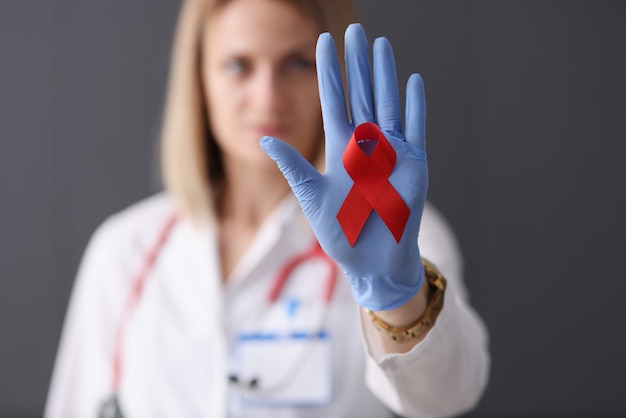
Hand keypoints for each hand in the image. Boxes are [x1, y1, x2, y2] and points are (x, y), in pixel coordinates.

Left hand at [261, 24, 427, 310]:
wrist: (373, 262)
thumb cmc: (342, 234)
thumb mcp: (311, 197)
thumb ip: (292, 165)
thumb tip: (263, 137)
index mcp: (340, 149)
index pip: (334, 100)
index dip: (329, 73)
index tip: (323, 42)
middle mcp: (366, 145)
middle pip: (362, 94)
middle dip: (357, 63)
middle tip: (355, 31)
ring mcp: (391, 152)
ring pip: (388, 103)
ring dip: (385, 75)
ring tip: (382, 46)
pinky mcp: (414, 164)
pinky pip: (415, 128)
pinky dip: (414, 105)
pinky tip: (411, 80)